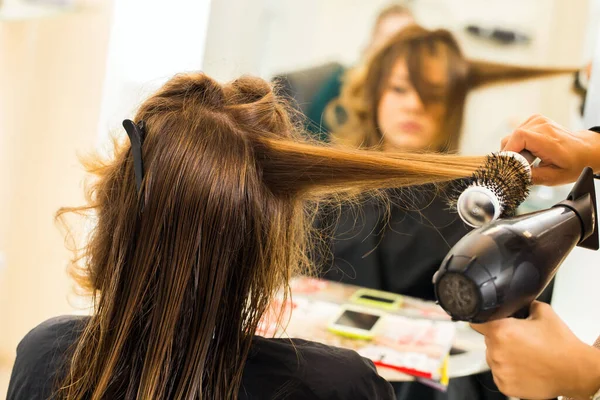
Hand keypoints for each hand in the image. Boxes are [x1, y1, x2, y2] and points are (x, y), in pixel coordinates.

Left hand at [470, 302, 599, 398]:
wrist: (574, 371)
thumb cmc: (560, 345)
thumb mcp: (543, 312)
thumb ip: (524, 305)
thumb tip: (516, 302)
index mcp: (500, 330)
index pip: (476, 322)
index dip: (482, 320)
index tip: (487, 321)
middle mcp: (496, 351)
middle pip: (488, 340)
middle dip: (500, 338)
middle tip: (520, 340)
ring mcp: (499, 370)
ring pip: (493, 357)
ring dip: (504, 355)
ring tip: (525, 355)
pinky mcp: (504, 385)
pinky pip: (500, 374)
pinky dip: (509, 370)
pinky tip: (525, 367)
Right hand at [501, 114, 599, 185]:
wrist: (585, 150)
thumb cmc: (573, 163)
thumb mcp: (554, 177)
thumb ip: (532, 177)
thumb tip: (513, 175)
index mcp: (549, 140)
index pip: (519, 137)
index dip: (508, 152)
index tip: (507, 166)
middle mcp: (542, 126)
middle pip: (511, 138)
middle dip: (511, 155)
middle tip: (522, 166)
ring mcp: (538, 120)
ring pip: (511, 137)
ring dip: (515, 150)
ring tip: (529, 158)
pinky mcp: (534, 120)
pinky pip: (516, 133)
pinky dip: (518, 144)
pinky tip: (529, 150)